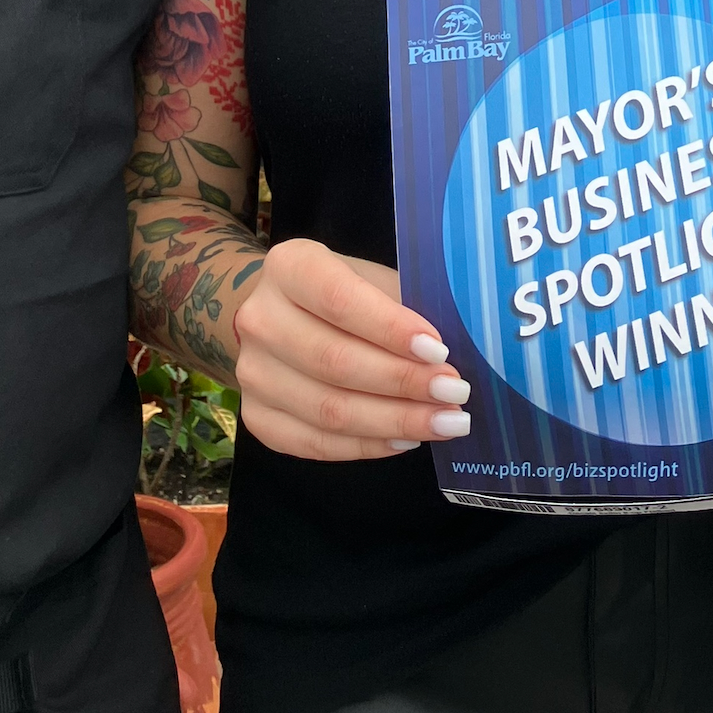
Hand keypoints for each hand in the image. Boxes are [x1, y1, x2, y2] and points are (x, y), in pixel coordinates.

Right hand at [233, 238, 473, 461]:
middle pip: (335, 361)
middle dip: (403, 383)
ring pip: (327, 410)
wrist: (280, 316)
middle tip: (455, 394)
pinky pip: (314, 444)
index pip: (340, 299)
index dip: (391, 328)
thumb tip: (460, 345)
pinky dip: (365, 446)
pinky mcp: (255, 417)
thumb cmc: (343, 293)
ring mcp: (251, 373)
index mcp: (289, 267)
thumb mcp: (371, 279)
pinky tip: (405, 440)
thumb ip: (404, 305)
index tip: (440, 351)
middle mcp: (260, 318)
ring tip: (444, 423)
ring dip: (393, 421)